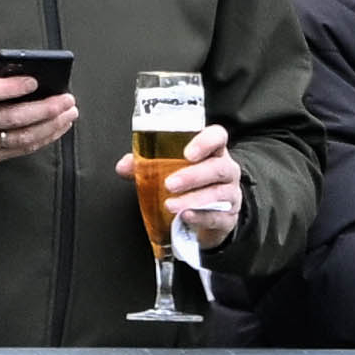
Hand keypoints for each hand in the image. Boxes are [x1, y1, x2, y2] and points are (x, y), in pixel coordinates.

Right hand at [0, 36, 76, 165]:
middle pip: (9, 118)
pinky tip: (58, 127)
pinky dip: (42, 139)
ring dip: (49, 126)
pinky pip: (18, 149)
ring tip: (69, 112)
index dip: (11, 89)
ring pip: (18, 137)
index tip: (34, 81)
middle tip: (66, 99)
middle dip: (43, 109)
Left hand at [152, 125, 239, 248]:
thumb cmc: (191, 186)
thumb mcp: (169, 171)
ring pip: (218, 193)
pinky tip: (185, 216)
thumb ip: (146, 165)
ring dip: (192, 199)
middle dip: (193, 176)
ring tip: (170, 204)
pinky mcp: (228, 216)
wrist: (209, 216)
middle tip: (169, 183)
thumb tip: (123, 166)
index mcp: (212, 152)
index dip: (205, 142)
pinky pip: (218, 216)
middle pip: (218, 167)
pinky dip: (200, 216)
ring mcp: (230, 194)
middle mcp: (226, 170)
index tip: (188, 152)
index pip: (217, 137)